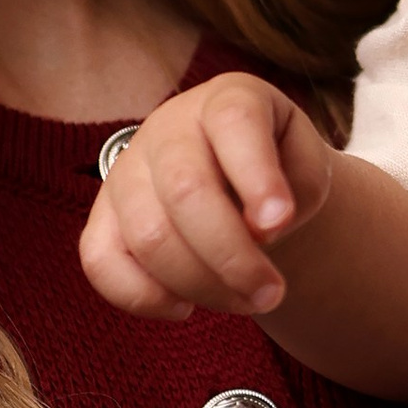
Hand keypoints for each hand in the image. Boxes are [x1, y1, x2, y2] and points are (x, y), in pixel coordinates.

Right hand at [79, 72, 331, 320]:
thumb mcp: (307, 166)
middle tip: (272, 294)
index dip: (257, 176)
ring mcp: (125, 173)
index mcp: (226, 100)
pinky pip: (100, 263)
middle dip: (232, 255)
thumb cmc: (279, 170)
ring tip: (245, 301)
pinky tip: (185, 307)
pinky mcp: (101, 219)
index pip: (233, 123)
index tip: (282, 224)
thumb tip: (259, 231)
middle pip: (185, 190)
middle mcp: (166, 128)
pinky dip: (144, 298)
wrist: (239, 182)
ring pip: (148, 237)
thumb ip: (298, 187)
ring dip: (202, 286)